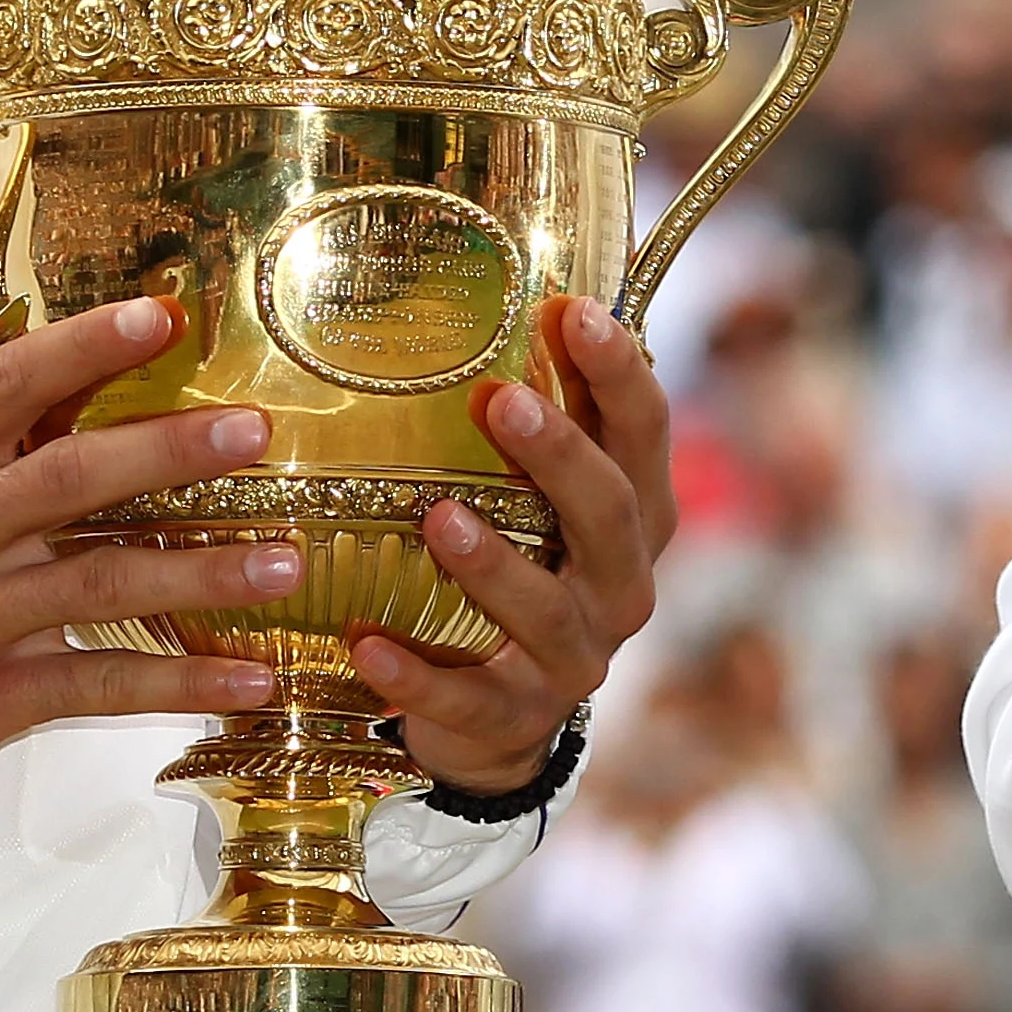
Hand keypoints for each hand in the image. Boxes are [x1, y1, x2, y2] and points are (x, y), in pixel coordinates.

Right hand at [0, 296, 295, 820]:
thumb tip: (69, 390)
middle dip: (173, 450)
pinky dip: (182, 681)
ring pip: (106, 582)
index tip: (162, 316)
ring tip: (288, 559)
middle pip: (74, 478)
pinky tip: (248, 677)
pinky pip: (101, 684)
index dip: (87, 345)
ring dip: (208, 571)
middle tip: (255, 430)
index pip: (7, 386)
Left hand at [348, 298, 675, 794]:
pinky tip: (365, 643)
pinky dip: (415, 675)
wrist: (502, 722)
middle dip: (561, 458)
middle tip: (504, 401)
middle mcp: (619, 586)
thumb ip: (538, 424)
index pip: (646, 436)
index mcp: (636, 519)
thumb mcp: (542, 504)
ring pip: (545, 611)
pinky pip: (467, 698)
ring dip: (493, 564)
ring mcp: (572, 658)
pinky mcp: (513, 718)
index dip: (620, 375)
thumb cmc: (523, 573)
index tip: (575, 311)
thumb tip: (505, 289)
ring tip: (436, 517)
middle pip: (609, 516)